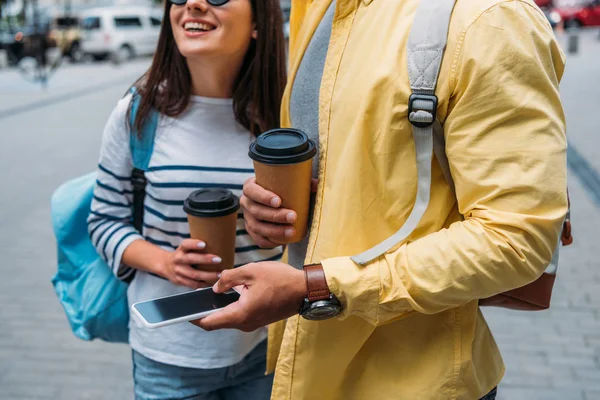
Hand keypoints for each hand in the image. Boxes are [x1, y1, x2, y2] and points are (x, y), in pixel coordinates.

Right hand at [158, 239, 222, 288]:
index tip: (204, 244)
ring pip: (194, 275)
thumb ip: (196, 247)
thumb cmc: (182, 255)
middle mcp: (178, 259)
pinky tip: (212, 282)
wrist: (165, 265)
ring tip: (219, 274)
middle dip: (205, 259)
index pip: (186, 244)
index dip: (194, 244)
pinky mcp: (180, 281)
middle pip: (191, 259)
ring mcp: (178, 271)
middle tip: (218, 259)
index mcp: (181, 250)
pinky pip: (193, 284)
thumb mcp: (185, 249)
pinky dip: (204, 284)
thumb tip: (218, 244)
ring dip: (208, 275)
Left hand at [191, 261, 306, 331]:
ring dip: (219, 307)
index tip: (181, 313)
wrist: (306, 289)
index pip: (210, 322)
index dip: (193, 318)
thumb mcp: (251, 271)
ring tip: (209, 293)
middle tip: (192, 298)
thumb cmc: (280, 279)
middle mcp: (245, 323)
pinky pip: (240, 314)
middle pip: (218, 321)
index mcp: (240, 313)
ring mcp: (253, 322)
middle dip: (204, 311)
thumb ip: (229, 278)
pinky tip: (230, 292)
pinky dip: (232, 306)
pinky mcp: (260, 318)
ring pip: (229, 317)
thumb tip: (215, 287)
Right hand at [241, 178, 317, 247]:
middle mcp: (246, 203)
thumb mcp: (291, 184)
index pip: (251, 190)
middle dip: (275, 215)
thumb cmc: (283, 190)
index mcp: (250, 187)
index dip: (263, 196)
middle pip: (256, 211)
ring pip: (257, 227)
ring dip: (275, 231)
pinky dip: (271, 242)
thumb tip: (316, 184)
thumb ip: (303, 183)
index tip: (278, 201)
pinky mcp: (252, 231)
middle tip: (293, 216)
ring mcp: (248, 218)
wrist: (278, 202)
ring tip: (292, 232)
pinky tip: (283, 242)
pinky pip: (259, 240)